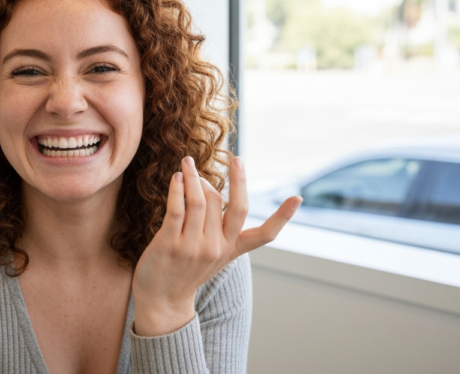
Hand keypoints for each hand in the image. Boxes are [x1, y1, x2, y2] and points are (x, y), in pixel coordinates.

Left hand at [131, 156, 301, 335]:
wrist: (162, 300)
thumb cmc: (187, 270)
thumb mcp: (212, 253)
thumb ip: (217, 225)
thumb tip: (211, 186)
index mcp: (231, 250)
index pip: (265, 235)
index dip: (283, 216)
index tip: (297, 197)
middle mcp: (216, 248)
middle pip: (230, 205)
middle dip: (237, 179)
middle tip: (235, 159)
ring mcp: (193, 247)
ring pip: (201, 201)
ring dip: (195, 176)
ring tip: (188, 162)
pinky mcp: (170, 244)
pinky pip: (177, 208)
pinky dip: (178, 188)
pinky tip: (177, 177)